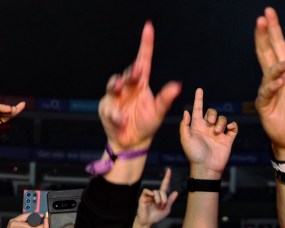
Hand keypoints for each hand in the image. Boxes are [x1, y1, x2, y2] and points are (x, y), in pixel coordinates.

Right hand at [99, 21, 180, 150]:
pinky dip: (117, 115)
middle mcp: (127, 87)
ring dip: (116, 85)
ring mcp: (115, 97)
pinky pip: (110, 109)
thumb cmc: (147, 124)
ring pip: (113, 85)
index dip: (146, 44)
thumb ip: (166, 98)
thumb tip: (177, 85)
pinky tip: (123, 120)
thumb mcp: (158, 112)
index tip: (148, 28)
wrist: (133, 142)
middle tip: (138, 71)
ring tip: (120, 87)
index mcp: (141, 84)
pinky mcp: (106, 108)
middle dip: (131, 71)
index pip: (143, 60)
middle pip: (128, 73)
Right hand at [136, 168, 178, 226]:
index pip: (164, 185)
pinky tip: (152, 197)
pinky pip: (147, 191)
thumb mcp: (166, 209)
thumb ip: (170, 201)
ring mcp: (149, 195)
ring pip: (156, 192)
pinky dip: (150, 193)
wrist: (148, 222)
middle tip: (162, 207)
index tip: (169, 170)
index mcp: (161, 196)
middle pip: (162, 191)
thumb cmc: (156, 216)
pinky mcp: (143, 197)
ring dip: (159, 200)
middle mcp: (155, 194)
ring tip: (157, 207)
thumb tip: (176, 192)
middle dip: (164, 200)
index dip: (167, 177)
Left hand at [180, 88, 237, 179]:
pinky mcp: (228, 139)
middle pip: (212, 112)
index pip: (198, 109)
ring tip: (218, 132)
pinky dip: (232, 125)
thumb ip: (184, 125)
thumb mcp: (185, 139)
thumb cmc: (194, 155)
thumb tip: (186, 112)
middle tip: (211, 123)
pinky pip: (233, 127)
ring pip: (222, 119)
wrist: (206, 168)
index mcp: (197, 127)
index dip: (198, 99)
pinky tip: (228, 129)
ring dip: (221, 123)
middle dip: (213, 114)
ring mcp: (218, 133)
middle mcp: (208, 128)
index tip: (199, 89)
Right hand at [254, 7, 284, 156]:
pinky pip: (267, 93)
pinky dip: (274, 86)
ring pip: (268, 73)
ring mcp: (268, 91)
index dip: (273, 30)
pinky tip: (281, 81)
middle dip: (264, 36)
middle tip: (261, 20)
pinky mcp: (265, 106)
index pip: (277, 45)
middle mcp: (275, 78)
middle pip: (266, 52)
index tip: (268, 13)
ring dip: (278, 66)